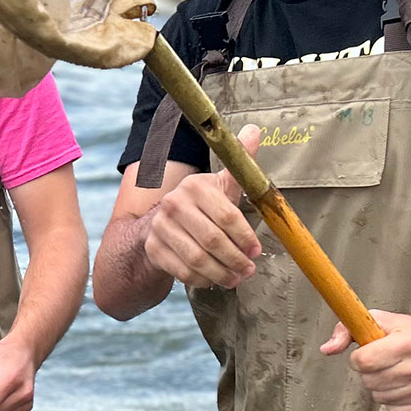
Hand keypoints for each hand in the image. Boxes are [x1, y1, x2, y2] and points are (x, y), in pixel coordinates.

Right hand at [142, 124, 263, 289]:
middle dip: (235, 259)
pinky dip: (202, 279)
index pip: (226, 215)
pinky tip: (214, 280)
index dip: (244, 236)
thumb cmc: (202, 205)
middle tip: (249, 269)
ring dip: (221, 273)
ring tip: (236, 278)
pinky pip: (183, 271)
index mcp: (196, 186)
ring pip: (198, 259)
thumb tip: (255, 130)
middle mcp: (174, 204)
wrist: (161, 222)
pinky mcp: (154, 248)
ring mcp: (161, 227)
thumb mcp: (220, 184)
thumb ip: (239, 162)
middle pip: (213, 240)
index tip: (256, 250)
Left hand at [321, 309, 410, 410]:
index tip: (368, 353)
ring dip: (382, 388)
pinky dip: (395, 402)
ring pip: (381, 399)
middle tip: (386, 363)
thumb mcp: (380, 321)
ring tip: (397, 373)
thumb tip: (327, 349)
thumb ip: (347, 330)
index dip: (359, 358)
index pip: (362, 362)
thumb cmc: (410, 332)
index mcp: (409, 342)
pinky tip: (406, 387)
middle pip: (370, 382)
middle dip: (370, 373)